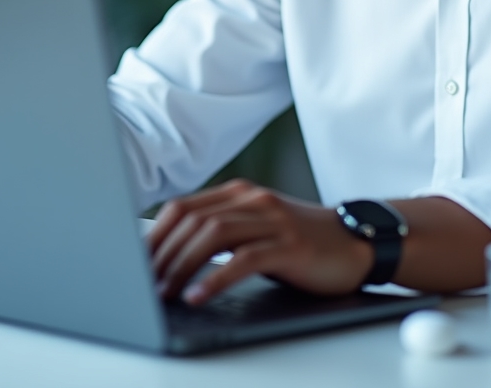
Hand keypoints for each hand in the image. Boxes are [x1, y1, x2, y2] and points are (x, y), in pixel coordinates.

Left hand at [148, 178, 373, 304]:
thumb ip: (222, 234)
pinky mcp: (289, 245)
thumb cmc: (301, 243)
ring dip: (181, 266)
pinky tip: (198, 296)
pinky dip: (215, 278)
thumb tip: (170, 257)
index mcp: (240, 194)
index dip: (154, 235)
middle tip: (141, 284)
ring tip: (163, 294)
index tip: (134, 264)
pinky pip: (244, 259)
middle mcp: (253, 200)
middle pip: (193, 219)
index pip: (184, 207)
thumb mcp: (257, 231)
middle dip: (162, 253)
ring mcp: (272, 220)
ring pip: (213, 235)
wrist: (356, 243)